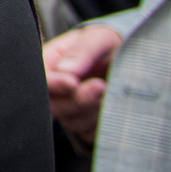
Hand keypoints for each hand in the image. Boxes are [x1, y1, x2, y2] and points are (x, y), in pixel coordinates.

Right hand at [44, 24, 121, 141]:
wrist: (129, 60)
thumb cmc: (109, 46)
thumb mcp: (99, 38)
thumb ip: (82, 50)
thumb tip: (66, 69)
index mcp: (50, 63)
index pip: (41, 80)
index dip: (54, 85)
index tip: (73, 82)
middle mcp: (56, 90)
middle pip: (54, 106)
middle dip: (78, 99)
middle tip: (100, 85)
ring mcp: (70, 109)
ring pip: (72, 122)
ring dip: (93, 110)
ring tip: (110, 91)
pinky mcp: (86, 125)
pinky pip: (89, 133)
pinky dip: (102, 123)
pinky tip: (112, 106)